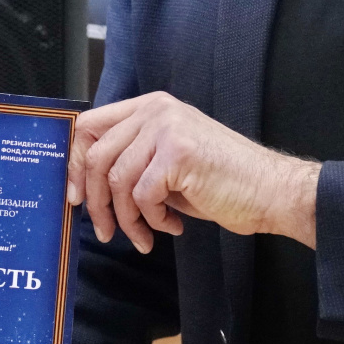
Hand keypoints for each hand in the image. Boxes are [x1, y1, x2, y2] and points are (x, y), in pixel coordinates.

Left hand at [66, 90, 319, 253]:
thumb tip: (83, 185)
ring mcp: (167, 129)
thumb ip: (132, 159)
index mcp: (150, 107)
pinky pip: (143, 196)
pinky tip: (171, 226)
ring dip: (127, 218)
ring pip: (117, 181)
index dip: (74, 164)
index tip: (76, 197)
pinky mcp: (178, 154)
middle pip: (96, 156)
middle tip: (105, 230)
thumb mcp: (167, 159)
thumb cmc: (220, 181)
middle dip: (96, 202)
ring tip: (144, 235)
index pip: (90, 126)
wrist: (269, 190)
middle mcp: (156, 110)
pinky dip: (152, 220)